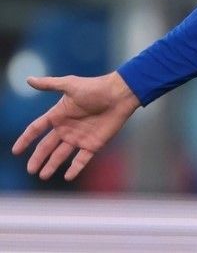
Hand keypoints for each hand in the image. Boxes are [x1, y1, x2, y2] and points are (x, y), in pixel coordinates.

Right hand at [11, 72, 139, 180]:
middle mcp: (66, 128)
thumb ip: (49, 84)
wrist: (120, 94)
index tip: (16, 151)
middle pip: (47, 146)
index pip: (37, 129)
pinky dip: (75, 168)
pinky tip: (68, 177)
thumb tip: (28, 79)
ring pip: (61, 155)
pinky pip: (82, 159)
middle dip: (38, 158)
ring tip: (43, 176)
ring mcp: (79, 137)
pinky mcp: (93, 144)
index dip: (26, 139)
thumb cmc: (95, 88)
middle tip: (30, 170)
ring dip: (52, 165)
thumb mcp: (70, 85)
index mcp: (58, 115)